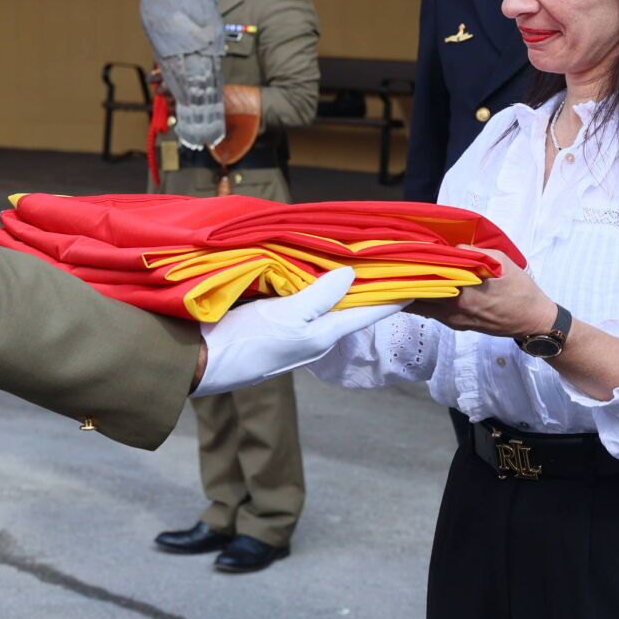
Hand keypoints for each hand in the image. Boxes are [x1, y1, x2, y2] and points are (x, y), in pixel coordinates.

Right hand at [191, 267, 402, 397]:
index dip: (393, 296)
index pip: (368, 312)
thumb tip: (352, 276)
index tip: (419, 280)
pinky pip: (302, 303)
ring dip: (339, 284)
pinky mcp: (272, 326)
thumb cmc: (244, 342)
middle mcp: (314, 336)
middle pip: (349, 307)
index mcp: (323, 336)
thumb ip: (320, 297)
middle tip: (386, 257)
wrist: (199, 361)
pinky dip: (312, 286)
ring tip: (356, 257)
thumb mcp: (286, 316)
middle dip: (367, 285)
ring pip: (325, 304)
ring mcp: (293, 333)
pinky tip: (311, 270)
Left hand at [407, 248, 555, 338]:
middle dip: (406, 279)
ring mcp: (454, 319)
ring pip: (422, 306)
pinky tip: (419, 288)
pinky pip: (432, 312)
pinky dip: (423, 300)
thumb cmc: (520, 288)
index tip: (401, 253)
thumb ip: (474, 252)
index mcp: (464, 290)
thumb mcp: (501, 261)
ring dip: (412, 291)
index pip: (429, 277)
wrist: (533, 320)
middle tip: (396, 264)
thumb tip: (452, 247)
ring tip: (402, 275)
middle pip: (419, 294)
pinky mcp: (457, 325)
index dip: (413, 265)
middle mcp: (455, 308)